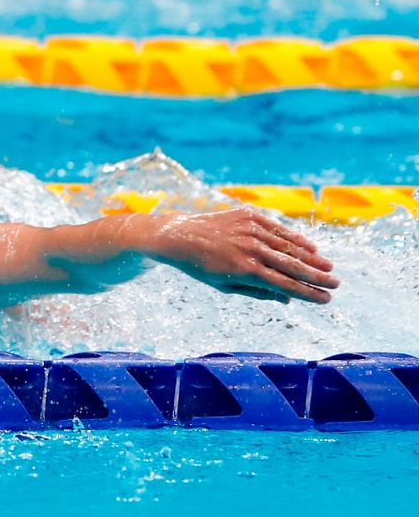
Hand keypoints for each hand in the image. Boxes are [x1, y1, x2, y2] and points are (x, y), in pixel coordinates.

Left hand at [149, 209, 338, 303]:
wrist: (178, 237)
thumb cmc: (201, 267)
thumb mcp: (225, 286)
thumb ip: (258, 292)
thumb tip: (288, 299)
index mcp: (244, 271)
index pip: (285, 285)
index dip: (308, 293)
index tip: (326, 300)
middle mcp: (250, 250)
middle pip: (292, 266)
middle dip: (317, 276)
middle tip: (336, 284)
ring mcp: (250, 231)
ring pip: (288, 246)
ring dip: (311, 258)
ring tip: (329, 267)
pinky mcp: (248, 217)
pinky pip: (278, 229)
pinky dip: (295, 238)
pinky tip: (311, 247)